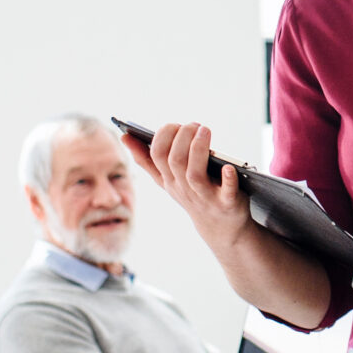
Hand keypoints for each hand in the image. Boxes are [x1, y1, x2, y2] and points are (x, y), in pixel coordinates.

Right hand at [124, 124, 250, 249]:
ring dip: (199, 150)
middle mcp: (184, 188)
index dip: (163, 136)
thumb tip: (124, 137)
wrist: (219, 227)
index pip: (157, 155)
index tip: (174, 125)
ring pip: (195, 175)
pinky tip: (228, 167)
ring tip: (205, 130)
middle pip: (175, 161)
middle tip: (194, 125)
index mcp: (169, 179)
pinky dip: (228, 179)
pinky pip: (227, 191)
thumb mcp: (167, 180)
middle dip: (183, 137)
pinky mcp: (227, 203)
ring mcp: (205, 197)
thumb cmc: (192, 194)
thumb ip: (146, 160)